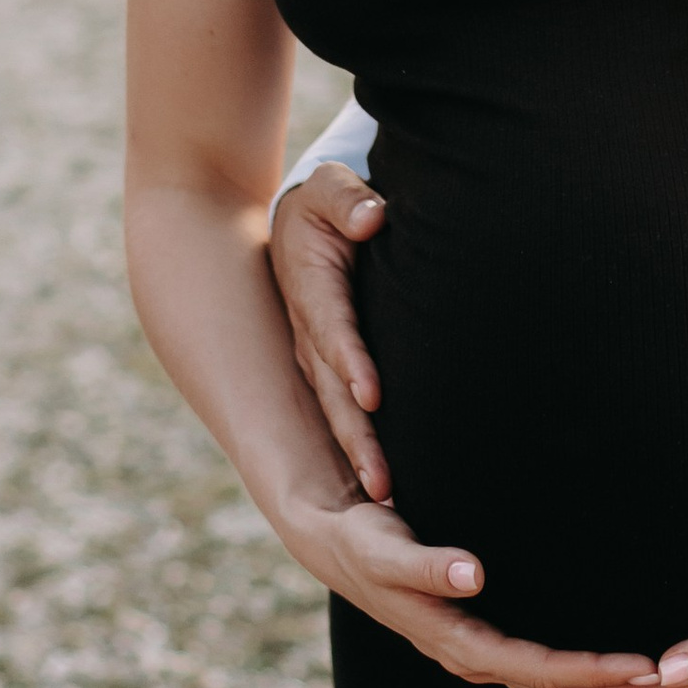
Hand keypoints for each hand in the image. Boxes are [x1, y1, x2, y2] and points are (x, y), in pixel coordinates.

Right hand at [270, 162, 390, 502]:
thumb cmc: (328, 203)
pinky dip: (361, 450)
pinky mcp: (330, 371)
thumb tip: (372, 215)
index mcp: (312, 290)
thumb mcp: (330, 189)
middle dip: (357, 437)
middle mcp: (311, 334)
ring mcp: (317, 358)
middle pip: (334, 392)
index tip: (373, 394)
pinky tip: (389, 488)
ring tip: (388, 498)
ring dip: (359, 455)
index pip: (334, 331)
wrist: (299, 223)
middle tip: (384, 483)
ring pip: (338, 413)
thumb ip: (348, 198)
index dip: (352, 363)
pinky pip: (345, 414)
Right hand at [276, 488, 673, 687]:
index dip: (587, 672)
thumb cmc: (364, 541)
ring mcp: (478, 651)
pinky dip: (584, 676)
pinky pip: (543, 669)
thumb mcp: (384, 547)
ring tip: (669, 686)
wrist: (337, 546)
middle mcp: (471, 655)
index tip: (638, 670)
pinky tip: (619, 678)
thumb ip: (427, 562)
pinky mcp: (484, 639)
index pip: (534, 667)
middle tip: (681, 687)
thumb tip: (473, 572)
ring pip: (553, 683)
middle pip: (555, 685)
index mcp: (455, 641)